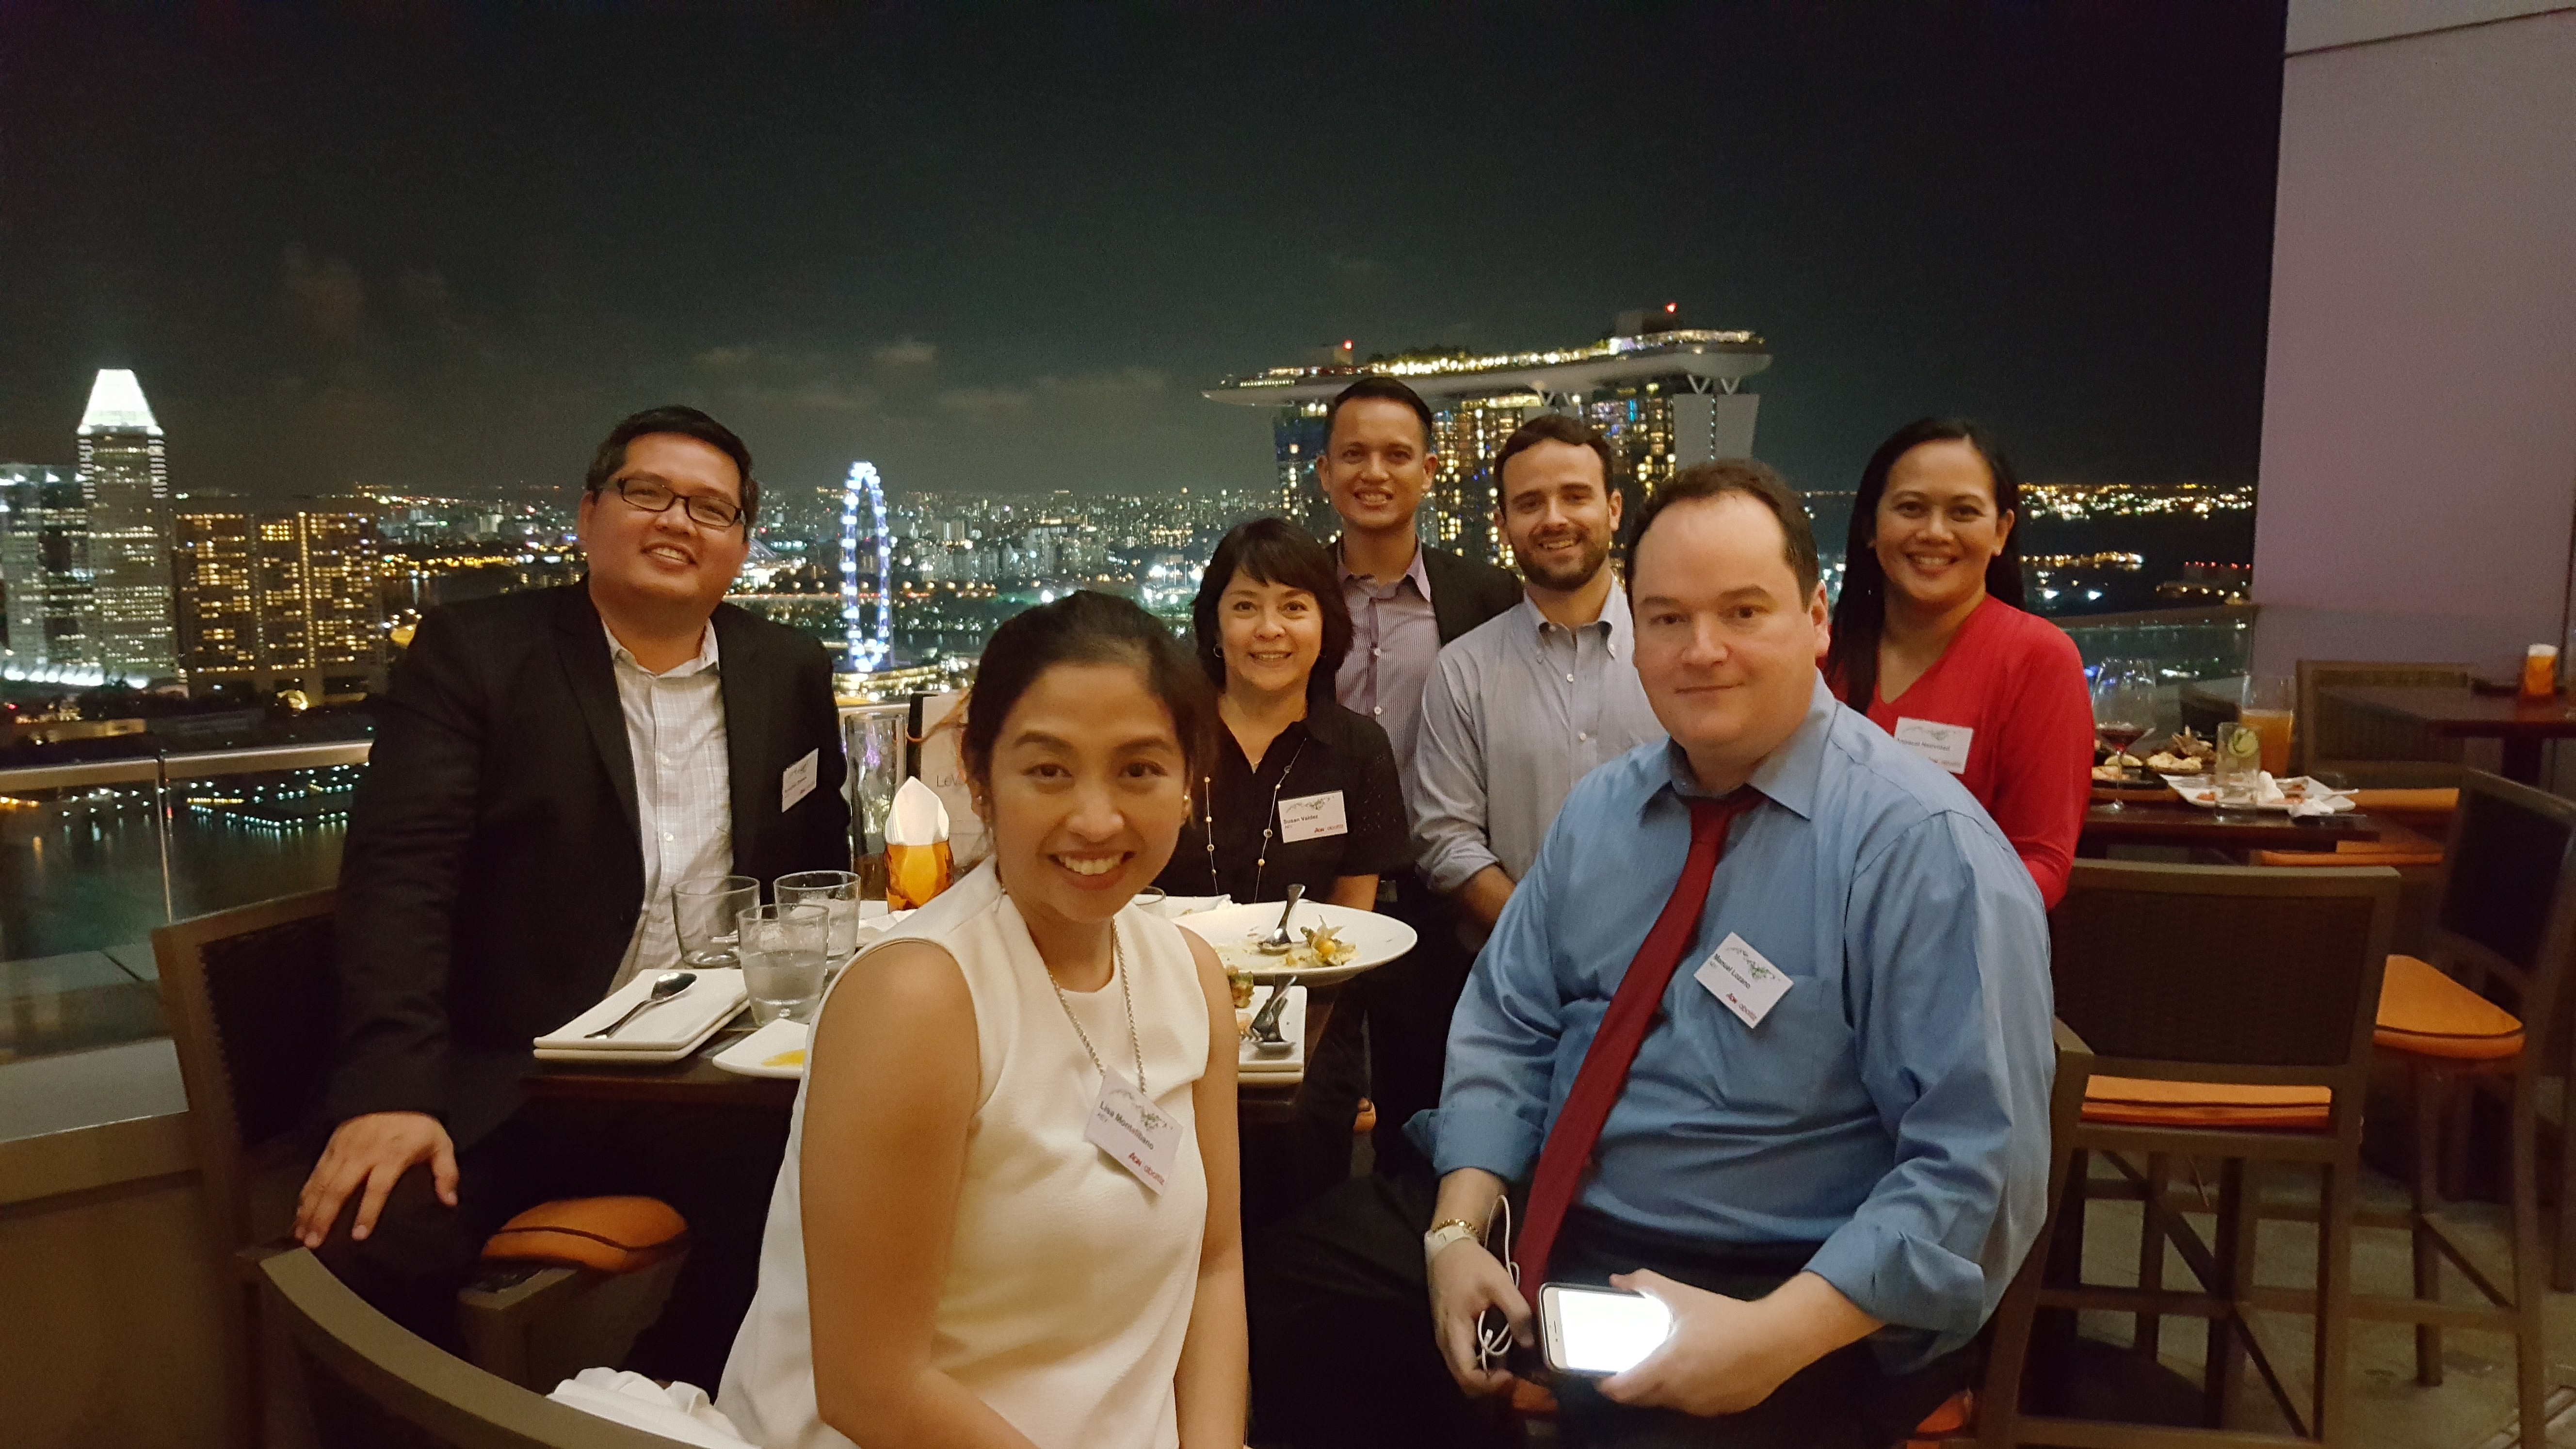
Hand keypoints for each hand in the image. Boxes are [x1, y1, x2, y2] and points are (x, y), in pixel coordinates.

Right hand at [294, 1111, 456, 1246]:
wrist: (396, 1092)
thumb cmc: (417, 1123)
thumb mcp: (440, 1144)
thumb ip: (446, 1174)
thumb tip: (450, 1200)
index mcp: (392, 1155)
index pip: (377, 1187)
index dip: (368, 1212)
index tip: (359, 1235)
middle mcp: (364, 1153)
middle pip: (340, 1188)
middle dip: (325, 1216)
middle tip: (316, 1241)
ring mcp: (345, 1149)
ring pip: (322, 1183)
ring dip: (310, 1209)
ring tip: (302, 1235)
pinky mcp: (332, 1146)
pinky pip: (316, 1173)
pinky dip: (305, 1195)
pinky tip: (300, 1213)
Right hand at [1427, 1239, 1528, 1397]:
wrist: (1448, 1249)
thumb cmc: (1470, 1265)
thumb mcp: (1500, 1283)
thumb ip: (1517, 1312)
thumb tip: (1530, 1343)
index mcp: (1455, 1331)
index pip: (1467, 1376)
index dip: (1490, 1385)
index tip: (1512, 1376)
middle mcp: (1445, 1341)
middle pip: (1464, 1380)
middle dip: (1491, 1384)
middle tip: (1516, 1374)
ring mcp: (1445, 1339)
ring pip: (1464, 1371)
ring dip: (1487, 1374)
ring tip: (1512, 1364)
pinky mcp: (1450, 1334)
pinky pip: (1464, 1359)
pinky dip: (1482, 1362)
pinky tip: (1500, 1351)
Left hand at [1598, 1270, 1799, 1417]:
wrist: (1776, 1339)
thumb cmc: (1726, 1318)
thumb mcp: (1683, 1295)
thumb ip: (1646, 1284)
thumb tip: (1618, 1279)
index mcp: (1665, 1368)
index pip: (1623, 1390)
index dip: (1606, 1386)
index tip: (1599, 1375)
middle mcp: (1679, 1393)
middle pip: (1641, 1399)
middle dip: (1630, 1387)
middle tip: (1628, 1368)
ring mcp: (1701, 1406)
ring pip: (1668, 1403)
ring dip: (1659, 1390)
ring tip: (1663, 1367)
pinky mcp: (1722, 1410)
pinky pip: (1694, 1405)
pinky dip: (1686, 1394)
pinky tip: (1695, 1373)